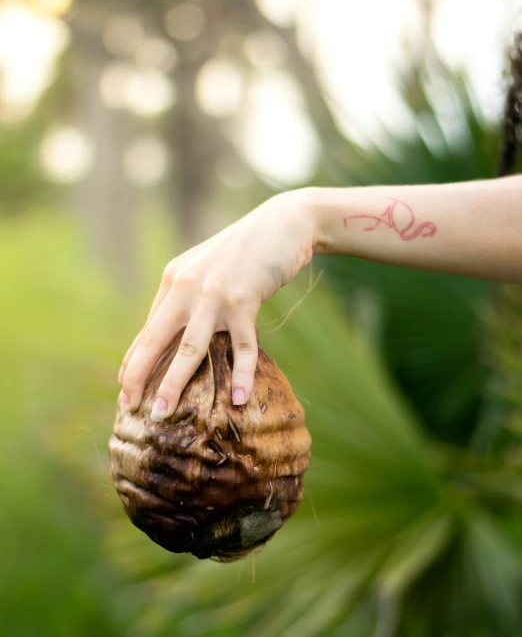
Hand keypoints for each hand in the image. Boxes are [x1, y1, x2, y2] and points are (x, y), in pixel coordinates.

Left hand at [118, 189, 317, 421]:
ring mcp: (215, 294)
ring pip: (189, 348)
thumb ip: (191, 294)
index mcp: (175, 279)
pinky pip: (241, 346)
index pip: (148, 328)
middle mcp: (187, 286)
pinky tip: (238, 399)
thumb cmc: (247, 250)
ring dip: (173, 383)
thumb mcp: (208, 267)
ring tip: (163, 413)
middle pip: (156, 339)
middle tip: (130, 407)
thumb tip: (179, 332)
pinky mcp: (244, 299)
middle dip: (139, 376)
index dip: (134, 358)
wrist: (283, 223)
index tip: (123, 386)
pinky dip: (241, 375)